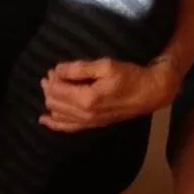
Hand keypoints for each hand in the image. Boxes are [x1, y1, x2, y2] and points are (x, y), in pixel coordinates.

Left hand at [39, 54, 174, 132]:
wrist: (149, 94)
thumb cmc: (129, 76)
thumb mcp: (104, 66)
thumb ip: (78, 69)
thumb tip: (56, 70)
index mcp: (86, 99)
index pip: (56, 89)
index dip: (52, 77)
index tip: (55, 68)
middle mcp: (84, 114)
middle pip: (54, 102)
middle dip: (49, 87)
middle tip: (53, 75)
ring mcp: (88, 122)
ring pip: (58, 114)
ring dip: (51, 100)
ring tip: (50, 87)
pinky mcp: (93, 125)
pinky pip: (68, 128)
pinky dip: (55, 123)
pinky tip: (44, 120)